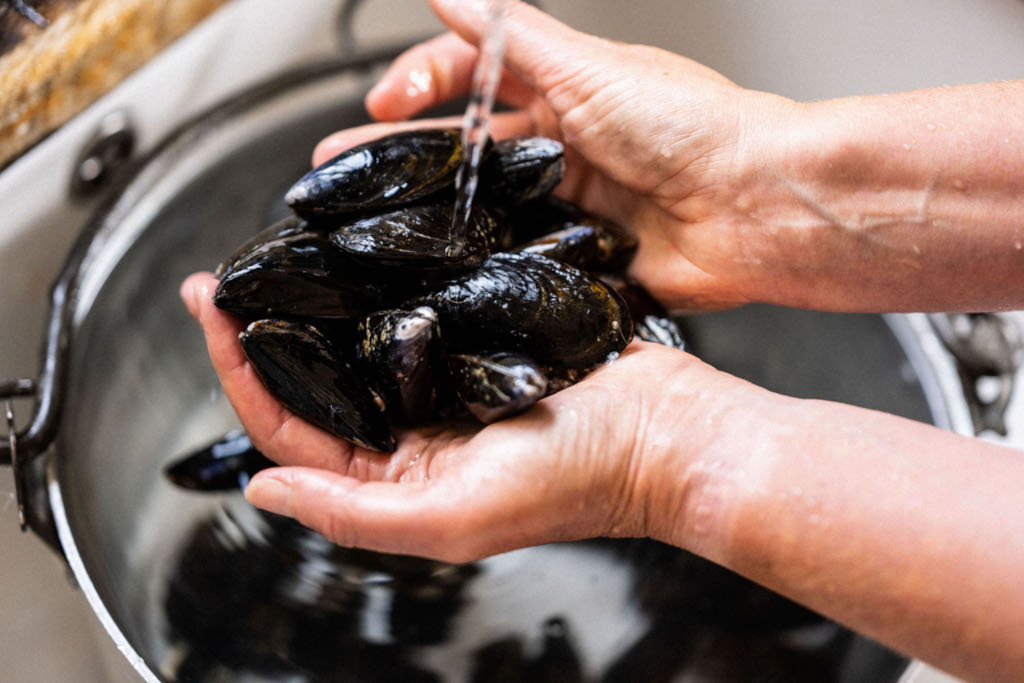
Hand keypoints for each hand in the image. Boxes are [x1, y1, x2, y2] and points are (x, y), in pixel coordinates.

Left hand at [180, 273, 724, 561]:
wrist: (667, 429)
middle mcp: (411, 434)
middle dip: (263, 330)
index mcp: (395, 481)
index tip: (210, 313)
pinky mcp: (479, 342)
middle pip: (316, 380)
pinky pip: (412, 308)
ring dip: (315, 300)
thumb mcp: (458, 515)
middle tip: (222, 277)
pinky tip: (354, 251)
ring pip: (358, 339)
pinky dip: (378, 281)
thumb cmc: (579, 480)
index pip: (293, 431)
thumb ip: (356, 514)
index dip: (242, 375)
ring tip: (275, 257)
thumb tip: (263, 491)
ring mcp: (445, 384)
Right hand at [313, 0, 796, 311]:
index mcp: (562, 87)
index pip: (472, 72)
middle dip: (396, 149)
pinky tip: (442, 264)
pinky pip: (515, 253)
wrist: (750, 210)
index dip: (423, 80)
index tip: (384, 98)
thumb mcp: (588, 67)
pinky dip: (479, 257)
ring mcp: (566, 199)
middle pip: (462, 142)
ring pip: (479, 201)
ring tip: (366, 221)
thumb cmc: (693, 129)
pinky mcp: (577, 252)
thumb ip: (509, 36)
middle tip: (339, 163)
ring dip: (426, 207)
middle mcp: (560, 142)